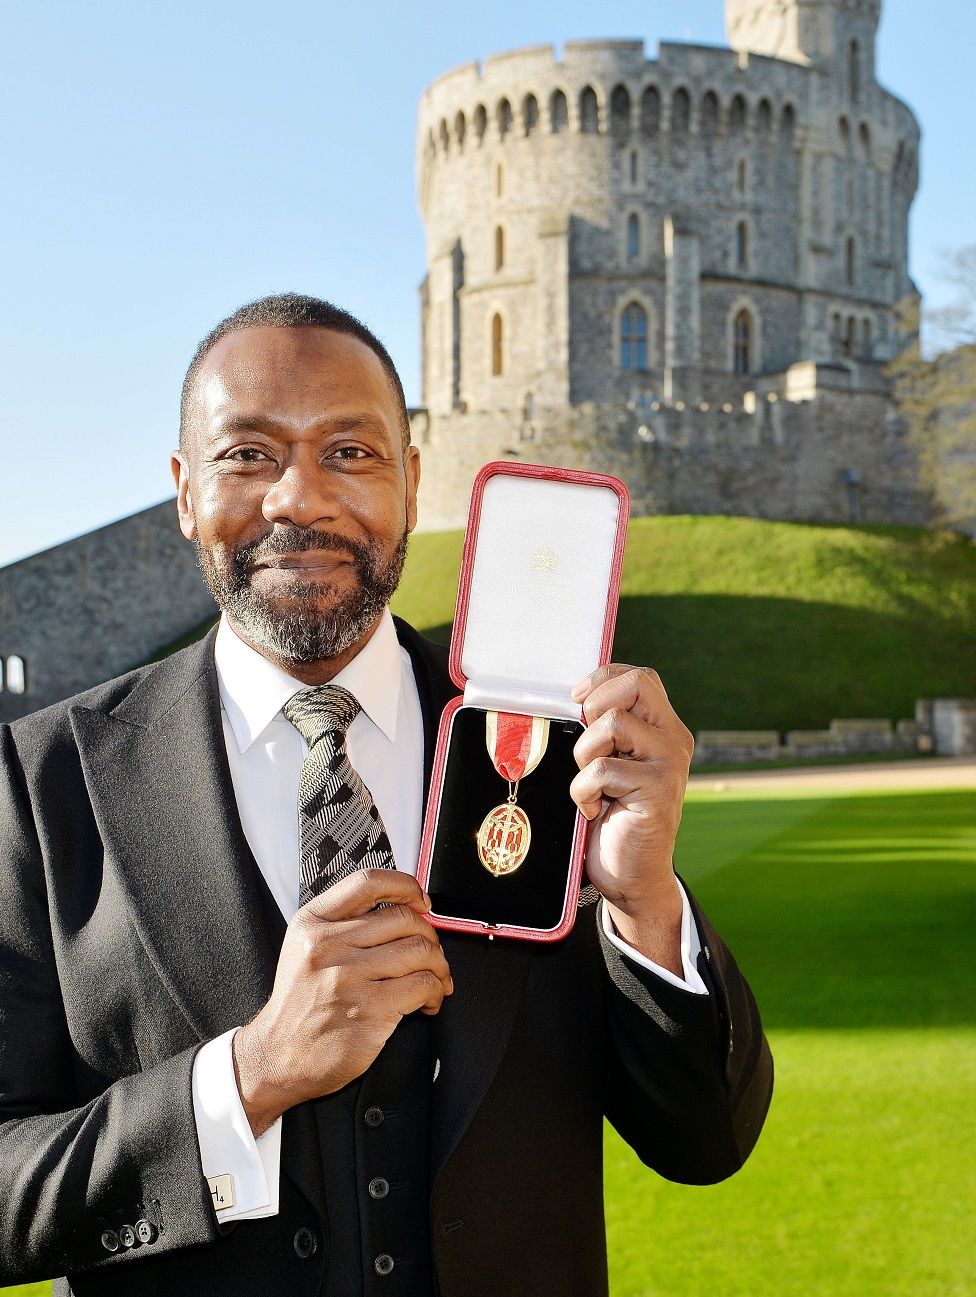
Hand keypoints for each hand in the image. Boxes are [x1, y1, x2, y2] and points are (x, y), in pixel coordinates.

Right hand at [233, 869, 452, 1136]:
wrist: (278, 1055)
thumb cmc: (300, 1002)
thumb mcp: (306, 947)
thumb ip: (345, 922)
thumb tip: (405, 907)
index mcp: (313, 923)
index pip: (368, 883)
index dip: (405, 885)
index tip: (421, 899)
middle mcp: (328, 945)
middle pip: (404, 919)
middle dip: (430, 934)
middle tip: (431, 953)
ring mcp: (348, 978)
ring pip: (420, 951)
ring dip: (439, 966)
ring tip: (435, 979)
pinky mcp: (368, 1010)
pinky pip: (422, 985)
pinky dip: (434, 992)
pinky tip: (427, 1001)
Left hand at [570, 665, 694, 970]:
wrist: (630, 876)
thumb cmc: (610, 817)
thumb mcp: (607, 764)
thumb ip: (602, 732)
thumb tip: (567, 702)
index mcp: (661, 729)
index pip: (639, 678)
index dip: (603, 680)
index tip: (577, 703)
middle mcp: (672, 740)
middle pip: (635, 685)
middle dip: (596, 708)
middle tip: (588, 745)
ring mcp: (668, 765)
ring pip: (612, 723)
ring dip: (585, 754)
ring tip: (589, 783)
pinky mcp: (658, 791)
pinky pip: (602, 770)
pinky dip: (583, 791)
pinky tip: (591, 810)